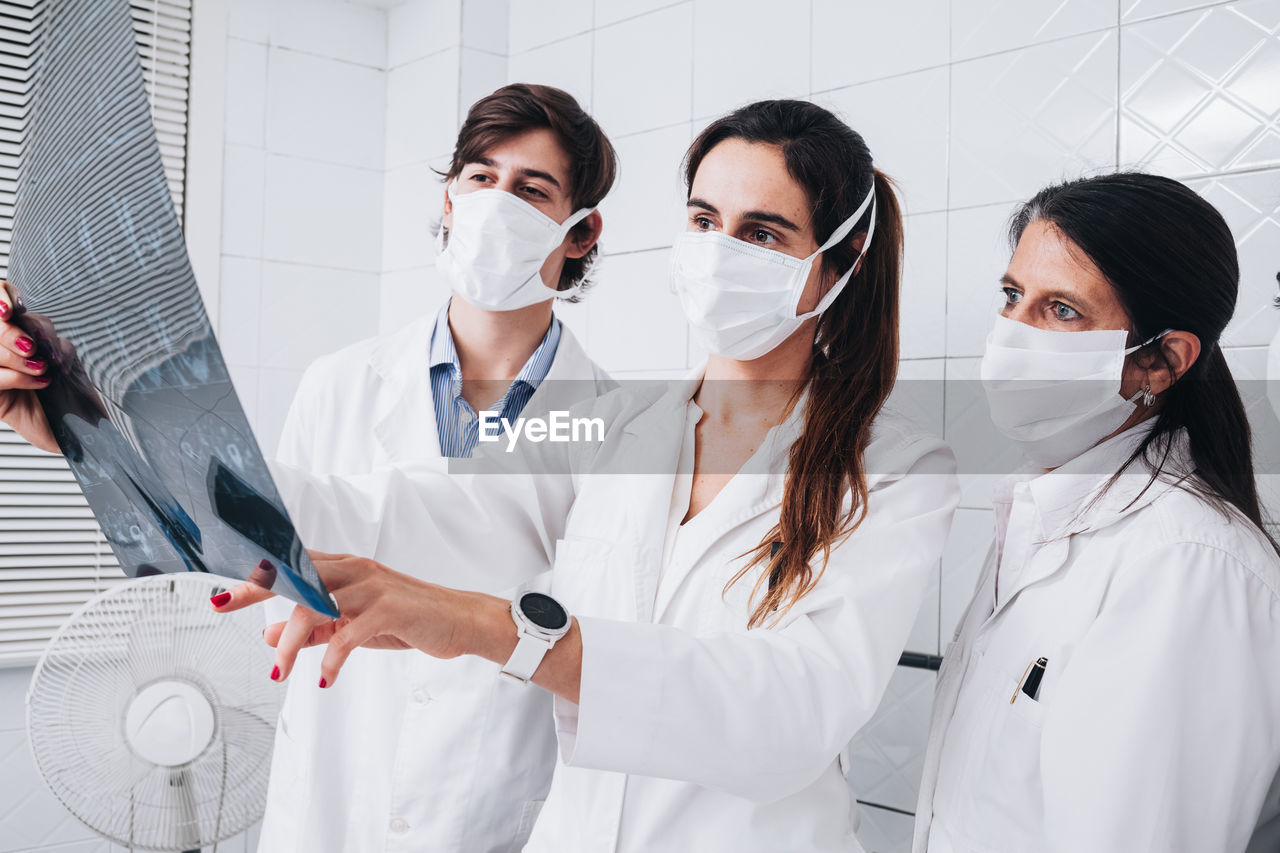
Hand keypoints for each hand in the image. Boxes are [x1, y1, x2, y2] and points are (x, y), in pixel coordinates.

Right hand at [0, 282, 57, 452]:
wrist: (83, 432)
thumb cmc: (73, 395)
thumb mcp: (65, 358)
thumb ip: (46, 338)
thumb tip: (30, 325)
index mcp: (17, 336)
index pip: (1, 298)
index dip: (2, 296)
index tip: (12, 308)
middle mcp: (2, 351)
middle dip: (11, 332)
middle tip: (32, 348)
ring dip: (17, 357)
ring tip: (42, 369)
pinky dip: (18, 377)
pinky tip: (41, 382)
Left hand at [211, 549, 489, 686]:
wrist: (459, 620)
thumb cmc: (408, 618)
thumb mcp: (353, 624)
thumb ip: (313, 630)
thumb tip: (268, 637)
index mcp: (344, 568)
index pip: (292, 564)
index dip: (255, 575)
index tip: (222, 593)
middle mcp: (355, 570)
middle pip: (295, 573)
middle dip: (255, 587)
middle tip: (223, 604)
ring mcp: (372, 587)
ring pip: (315, 605)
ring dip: (290, 642)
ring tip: (280, 672)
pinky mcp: (389, 609)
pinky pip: (348, 633)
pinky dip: (331, 659)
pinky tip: (327, 680)